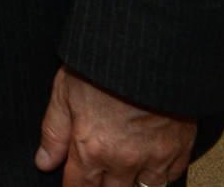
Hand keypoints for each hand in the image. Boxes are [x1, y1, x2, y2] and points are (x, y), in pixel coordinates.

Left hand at [35, 65, 196, 186]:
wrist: (149, 49)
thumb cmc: (102, 65)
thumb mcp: (65, 92)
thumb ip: (54, 132)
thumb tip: (44, 162)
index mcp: (92, 149)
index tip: (74, 182)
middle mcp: (124, 161)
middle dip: (100, 186)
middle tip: (97, 172)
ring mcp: (154, 158)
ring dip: (129, 184)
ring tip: (121, 171)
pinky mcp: (178, 151)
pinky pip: (167, 179)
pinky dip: (155, 176)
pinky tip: (146, 165)